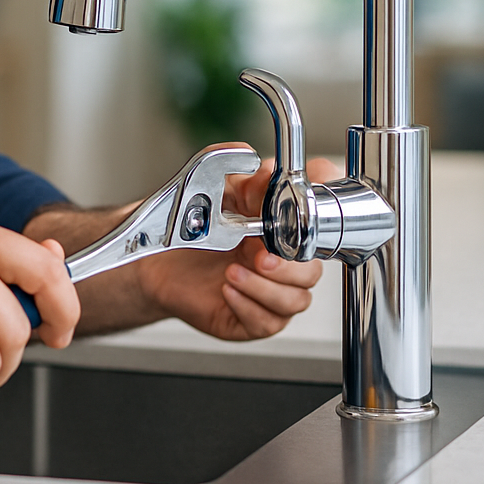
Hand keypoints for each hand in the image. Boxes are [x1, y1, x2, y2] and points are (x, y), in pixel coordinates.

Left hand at [133, 149, 341, 339]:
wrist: (158, 262)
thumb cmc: (192, 230)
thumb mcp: (213, 192)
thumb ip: (234, 172)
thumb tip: (253, 161)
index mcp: (283, 227)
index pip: (325, 220)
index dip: (323, 215)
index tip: (301, 211)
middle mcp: (284, 261)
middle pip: (313, 269)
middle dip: (287, 265)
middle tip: (258, 254)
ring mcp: (271, 292)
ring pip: (295, 300)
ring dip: (265, 287)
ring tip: (233, 271)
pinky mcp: (252, 319)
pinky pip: (267, 323)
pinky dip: (248, 306)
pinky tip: (228, 290)